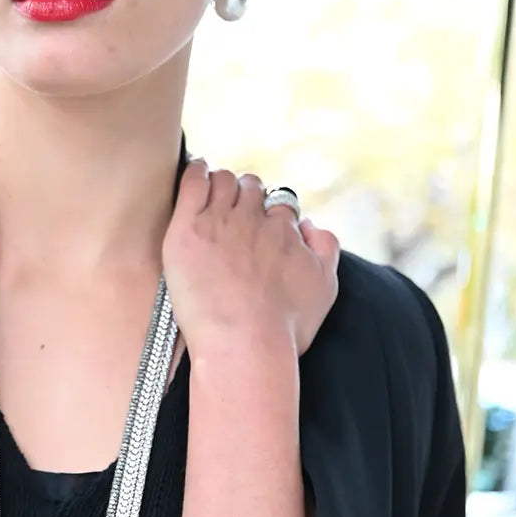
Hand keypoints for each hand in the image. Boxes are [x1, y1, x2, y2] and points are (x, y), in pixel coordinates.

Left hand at [161, 160, 339, 357]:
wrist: (245, 344)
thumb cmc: (282, 329)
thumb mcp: (325, 288)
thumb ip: (326, 248)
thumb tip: (311, 224)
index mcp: (286, 231)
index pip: (278, 205)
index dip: (268, 213)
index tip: (258, 225)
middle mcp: (256, 219)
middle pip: (251, 188)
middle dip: (244, 195)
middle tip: (231, 211)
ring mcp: (221, 221)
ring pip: (223, 181)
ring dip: (219, 184)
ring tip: (210, 195)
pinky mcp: (189, 228)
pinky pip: (193, 182)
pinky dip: (195, 172)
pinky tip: (194, 172)